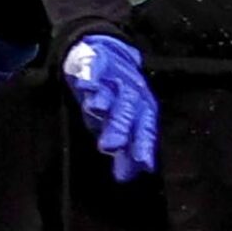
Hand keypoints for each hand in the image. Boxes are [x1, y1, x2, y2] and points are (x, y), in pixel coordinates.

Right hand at [62, 35, 159, 180]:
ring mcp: (113, 78)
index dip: (144, 145)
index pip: (145, 129)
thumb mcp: (123, 122)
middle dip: (120, 128)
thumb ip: (126, 149)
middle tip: (111, 145)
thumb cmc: (117, 98)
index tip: (143, 164)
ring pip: (110, 90)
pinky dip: (90, 76)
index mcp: (142, 108)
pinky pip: (94, 69)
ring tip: (97, 109)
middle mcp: (131, 94)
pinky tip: (86, 85)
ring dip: (105, 100)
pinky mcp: (96, 63)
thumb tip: (126, 177)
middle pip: (127, 111)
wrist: (109, 53)